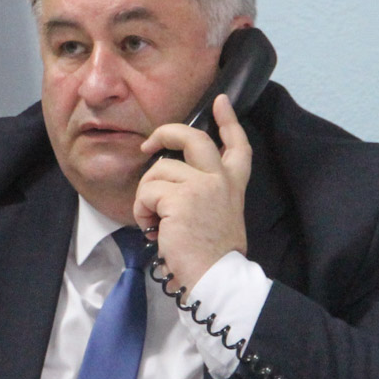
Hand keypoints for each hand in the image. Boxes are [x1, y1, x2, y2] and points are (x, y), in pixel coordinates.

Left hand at [134, 94, 251, 293]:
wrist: (216, 277)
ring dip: (146, 195)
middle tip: (147, 145)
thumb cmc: (212, 254)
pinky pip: (147, 192)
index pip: (237, 144)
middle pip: (192, 137)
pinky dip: (141, 210)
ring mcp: (201, 186)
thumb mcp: (221, 215)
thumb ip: (208, 192)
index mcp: (233, 184)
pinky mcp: (180, 198)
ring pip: (158, 171)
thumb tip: (174, 178)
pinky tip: (152, 228)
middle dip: (166, 132)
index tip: (220, 101)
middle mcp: (220, 179)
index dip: (228, 120)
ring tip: (153, 220)